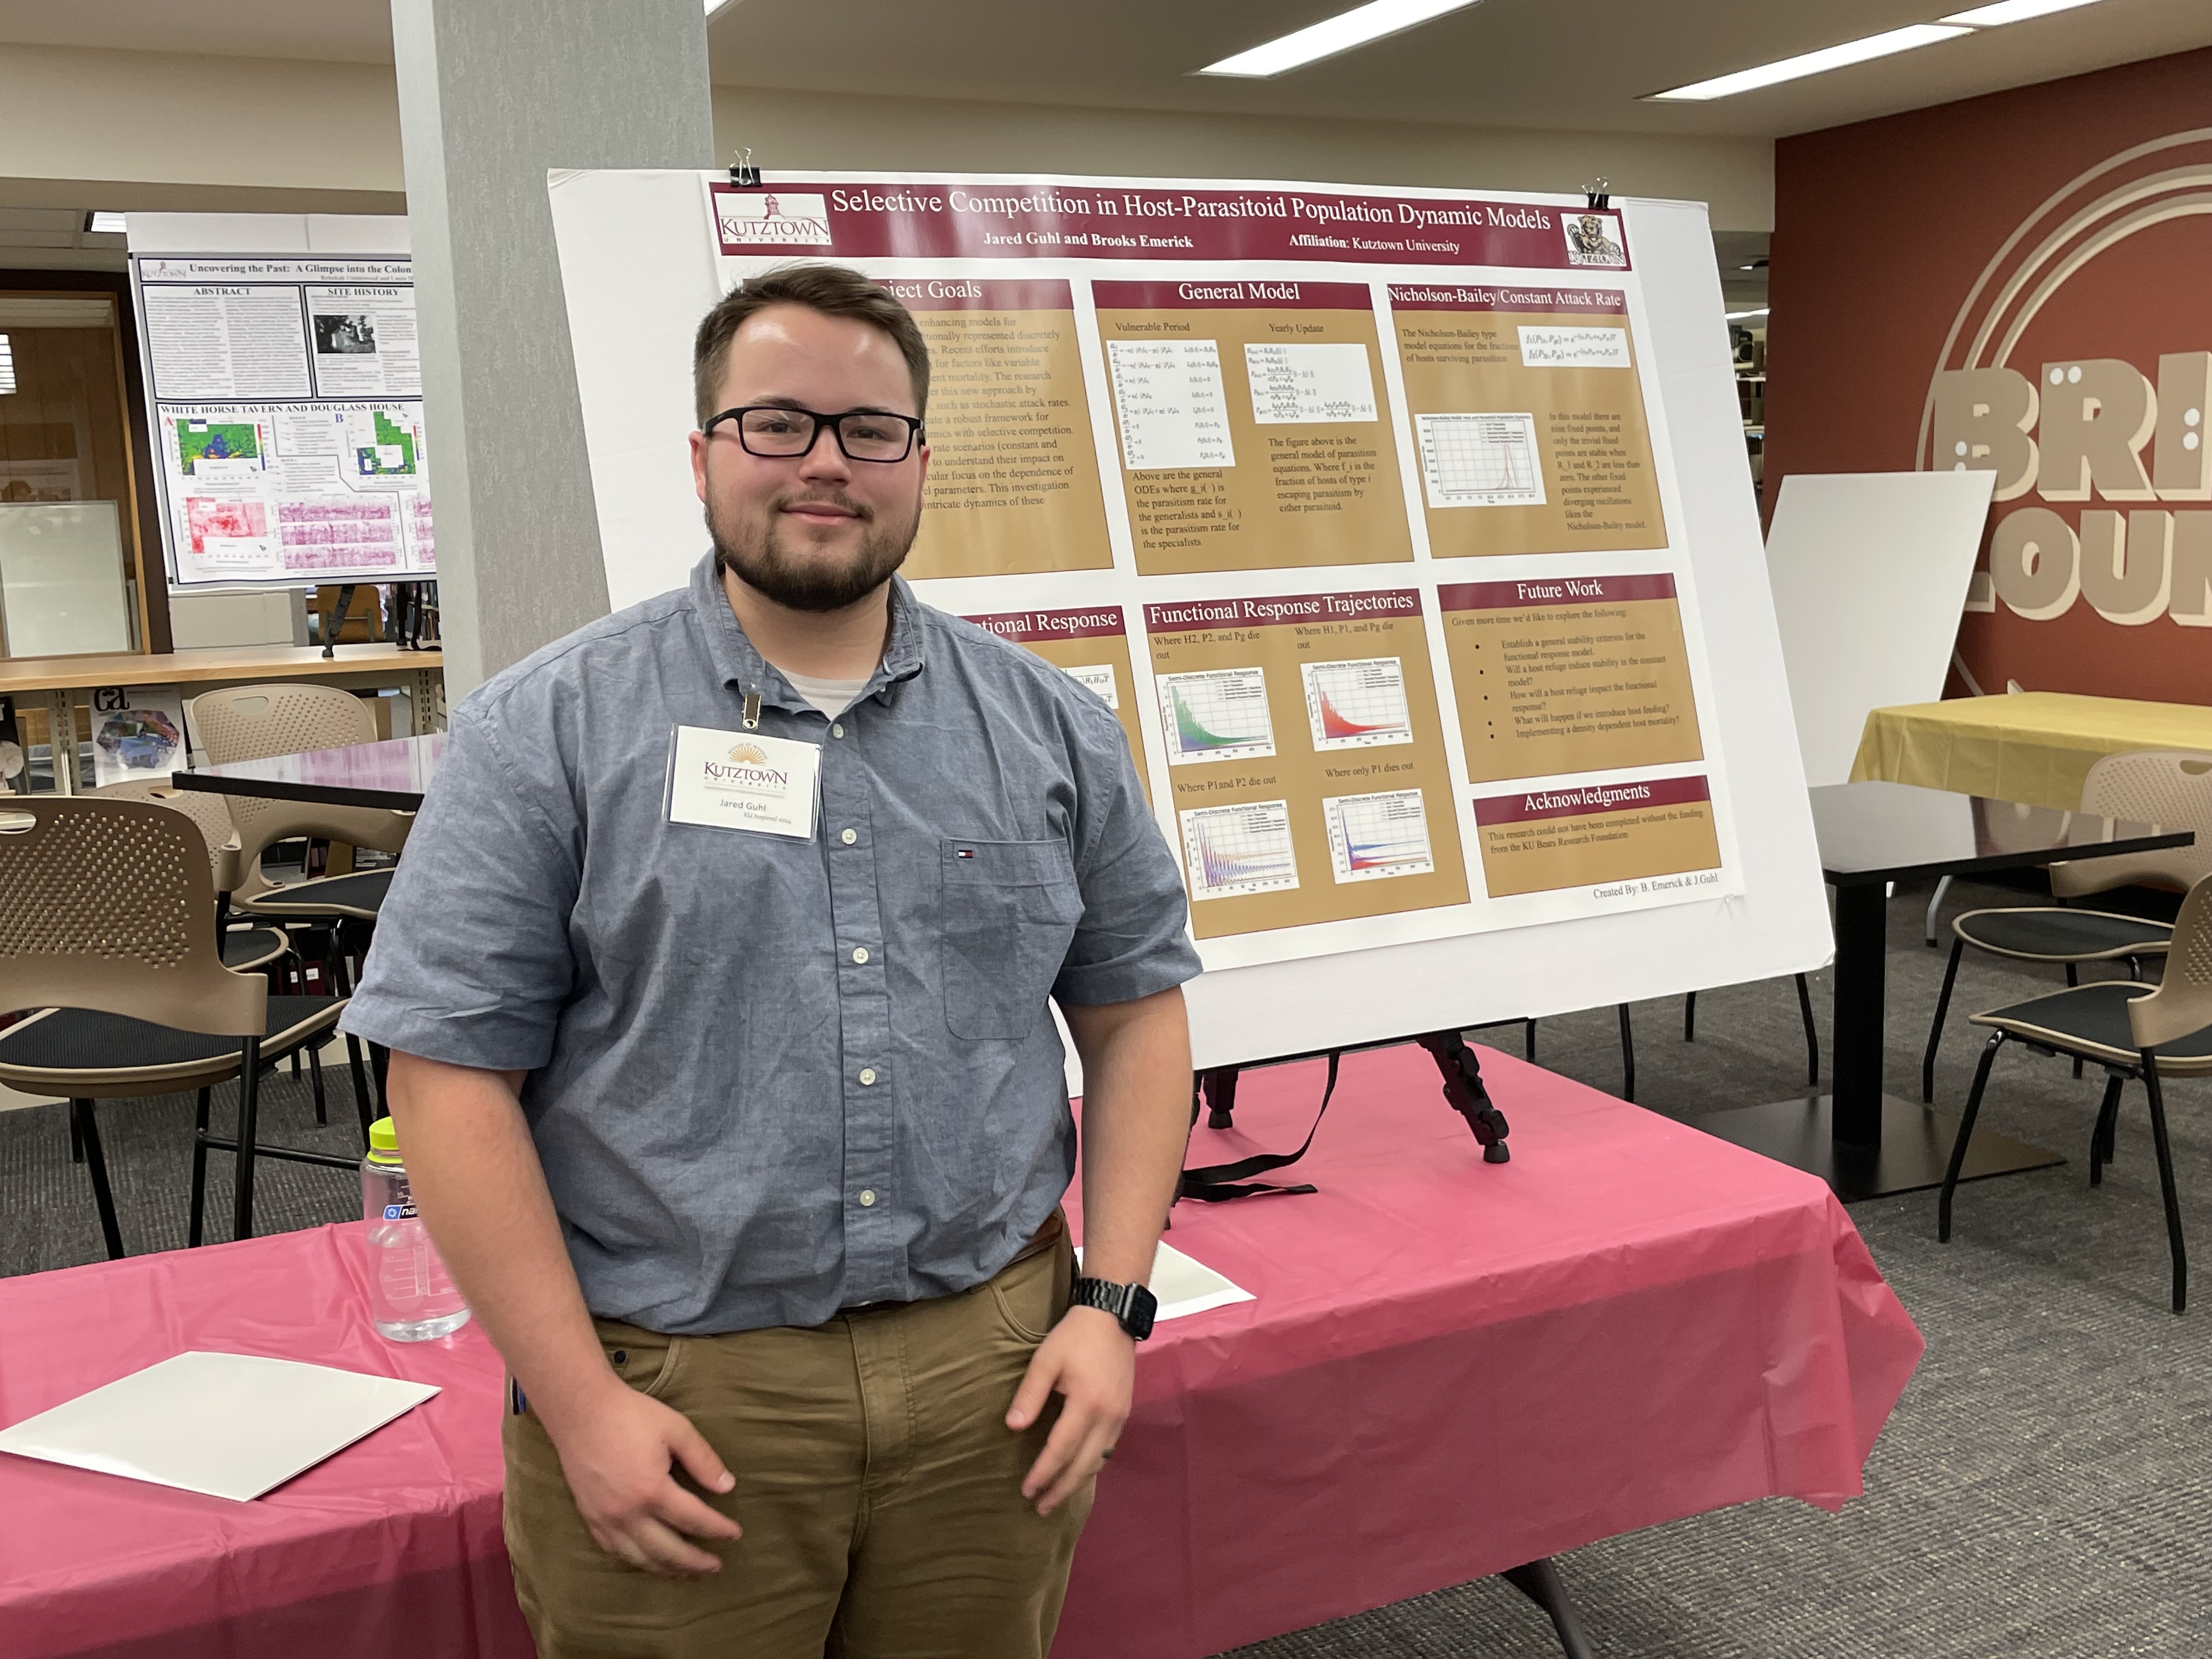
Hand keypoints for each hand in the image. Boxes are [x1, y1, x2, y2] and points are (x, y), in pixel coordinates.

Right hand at [545, 1382, 741, 1576]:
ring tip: (688, 1573)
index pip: (694, 1520)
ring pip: (641, 1558)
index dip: (718, 1530)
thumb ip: (703, 1460)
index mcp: (652, 1490)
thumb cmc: (631, 1415)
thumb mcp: (676, 1429)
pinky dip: (638, 1560)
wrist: (580, 1411)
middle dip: (696, 1562)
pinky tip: (650, 1560)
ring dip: (668, 1569)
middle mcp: (628, 1513)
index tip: (735, 1534)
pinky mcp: (590, 1518)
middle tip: (716, 1566)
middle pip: (668, 1551)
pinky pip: (616, 1550)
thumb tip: (728, 1486)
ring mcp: (605, 1520)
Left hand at [1007, 1305, 1133, 1514]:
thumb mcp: (1045, 1359)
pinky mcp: (1124, 1413)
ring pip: (1099, 1461)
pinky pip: (1107, 1449)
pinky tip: (1079, 1472)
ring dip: (1078, 1482)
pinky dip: (1092, 1466)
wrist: (1113, 1317)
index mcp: (1087, 1404)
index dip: (1043, 1473)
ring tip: (1058, 1497)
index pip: (1061, 1449)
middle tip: (1041, 1508)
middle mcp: (1107, 1417)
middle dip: (1062, 1489)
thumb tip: (1014, 1428)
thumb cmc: (1075, 1336)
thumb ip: (1029, 1394)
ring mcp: (1120, 1417)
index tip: (1027, 1490)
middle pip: (1084, 1465)